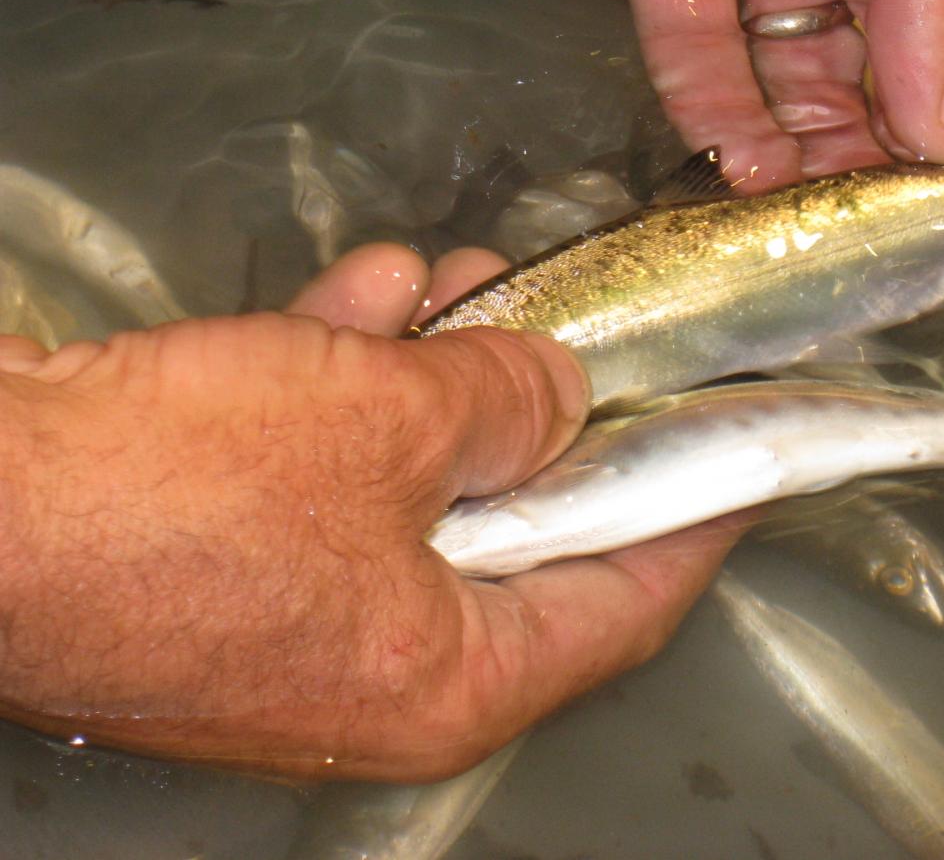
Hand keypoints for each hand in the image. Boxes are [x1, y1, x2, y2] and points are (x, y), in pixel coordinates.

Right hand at [0, 243, 745, 779]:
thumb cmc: (182, 488)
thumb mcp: (390, 422)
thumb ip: (506, 402)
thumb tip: (556, 392)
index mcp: (451, 680)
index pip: (627, 601)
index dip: (693, 515)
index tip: (741, 456)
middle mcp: (381, 670)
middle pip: (519, 533)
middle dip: (549, 414)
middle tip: (595, 338)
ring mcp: (298, 621)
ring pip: (417, 484)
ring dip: (443, 376)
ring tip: (475, 282)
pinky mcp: (227, 564)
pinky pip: (327, 475)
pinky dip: (352, 387)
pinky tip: (369, 294)